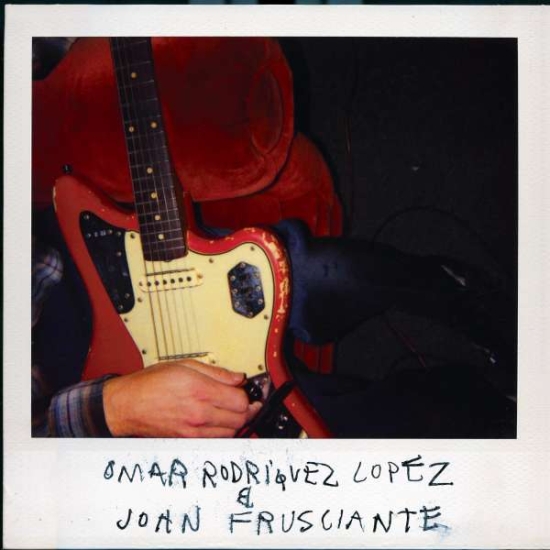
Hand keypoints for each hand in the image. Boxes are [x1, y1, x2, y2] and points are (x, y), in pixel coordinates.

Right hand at [103, 360, 260, 437]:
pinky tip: (219, 421)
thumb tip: (238, 377)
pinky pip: (216, 440)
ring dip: (237, 421)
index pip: (240, 400)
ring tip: (232, 410)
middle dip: (247, 409)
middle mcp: (199, 413)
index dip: (248, 394)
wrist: (127, 406)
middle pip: (241, 418)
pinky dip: (223, 431)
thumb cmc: (150, 384)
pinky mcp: (188, 441)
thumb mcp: (185, 365)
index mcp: (200, 390)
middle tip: (246, 400)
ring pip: (231, 432)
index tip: (248, 390)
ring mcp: (194, 430)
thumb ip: (216, 372)